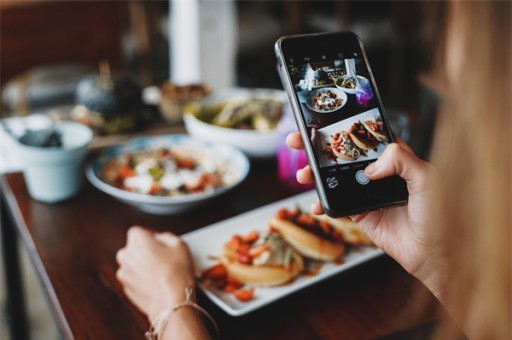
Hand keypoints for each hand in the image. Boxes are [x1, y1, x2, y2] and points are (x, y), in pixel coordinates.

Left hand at [116, 226, 194, 321]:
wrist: (172, 300)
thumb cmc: (176, 272)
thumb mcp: (179, 244)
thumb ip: (166, 236)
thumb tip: (161, 239)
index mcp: (137, 240)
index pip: (139, 231)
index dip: (150, 236)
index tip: (160, 242)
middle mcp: (126, 255)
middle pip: (134, 248)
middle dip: (146, 251)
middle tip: (163, 257)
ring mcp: (124, 273)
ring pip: (133, 264)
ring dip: (144, 266)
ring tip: (161, 272)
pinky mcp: (127, 289)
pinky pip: (135, 279)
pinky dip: (143, 280)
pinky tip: (157, 283)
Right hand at [286, 133, 443, 296]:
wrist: (435, 253)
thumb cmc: (441, 215)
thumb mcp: (427, 179)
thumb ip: (401, 160)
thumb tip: (370, 167)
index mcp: (396, 158)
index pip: (365, 135)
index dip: (343, 126)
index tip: (321, 121)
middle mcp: (379, 173)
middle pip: (343, 154)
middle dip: (317, 147)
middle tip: (297, 140)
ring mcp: (367, 193)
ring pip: (334, 178)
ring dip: (314, 175)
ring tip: (302, 175)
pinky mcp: (361, 213)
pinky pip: (336, 205)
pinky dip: (322, 205)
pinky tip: (315, 205)